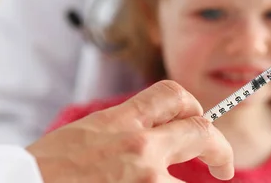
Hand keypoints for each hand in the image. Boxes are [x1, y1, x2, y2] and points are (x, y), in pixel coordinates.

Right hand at [26, 80, 233, 182]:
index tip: (200, 122)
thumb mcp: (89, 132)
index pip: (173, 95)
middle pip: (202, 132)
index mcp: (122, 120)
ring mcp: (145, 177)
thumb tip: (158, 133)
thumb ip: (125, 128)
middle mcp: (140, 145)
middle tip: (223, 166)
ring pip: (190, 181)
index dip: (193, 106)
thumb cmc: (48, 167)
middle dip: (220, 149)